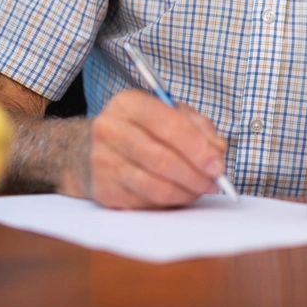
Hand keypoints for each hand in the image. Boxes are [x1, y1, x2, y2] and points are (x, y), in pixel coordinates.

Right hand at [71, 89, 229, 208]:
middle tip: (215, 182)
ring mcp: (102, 162)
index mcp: (128, 104)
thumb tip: (218, 150)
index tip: (218, 165)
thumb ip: (198, 127)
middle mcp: (109, 130)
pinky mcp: (103, 190)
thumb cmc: (139, 129)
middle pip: (162, 159)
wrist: (87, 150)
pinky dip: (170, 202)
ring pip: (155, 186)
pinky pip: (145, 203)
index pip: (169, 125)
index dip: (198, 148)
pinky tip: (179, 194)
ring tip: (201, 189)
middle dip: (196, 175)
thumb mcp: (168, 114)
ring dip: (186, 192)